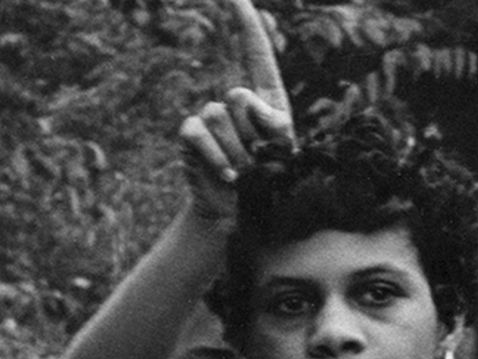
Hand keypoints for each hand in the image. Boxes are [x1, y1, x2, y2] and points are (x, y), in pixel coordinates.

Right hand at [178, 0, 296, 220]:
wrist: (243, 214)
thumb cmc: (272, 181)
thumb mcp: (286, 151)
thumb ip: (273, 122)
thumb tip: (243, 100)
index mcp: (266, 99)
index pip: (256, 53)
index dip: (246, 24)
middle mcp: (235, 102)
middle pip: (238, 96)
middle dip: (252, 133)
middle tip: (260, 160)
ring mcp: (210, 117)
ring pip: (218, 117)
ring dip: (236, 151)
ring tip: (245, 172)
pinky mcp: (192, 135)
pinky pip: (197, 132)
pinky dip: (215, 155)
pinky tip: (227, 174)